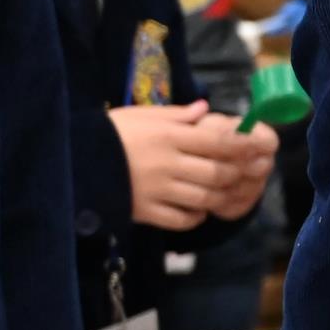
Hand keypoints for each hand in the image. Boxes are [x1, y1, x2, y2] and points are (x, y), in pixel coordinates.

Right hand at [111, 102, 275, 230]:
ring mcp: (157, 190)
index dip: (244, 145)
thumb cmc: (110, 134)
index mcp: (168, 136)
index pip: (218, 141)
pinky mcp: (145, 211)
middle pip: (217, 173)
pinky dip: (196, 216)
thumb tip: (206, 110)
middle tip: (245, 172)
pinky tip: (197, 209)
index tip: (259, 146)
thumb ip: (177, 115)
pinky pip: (182, 219)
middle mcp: (166, 163)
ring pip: (205, 198)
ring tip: (223, 191)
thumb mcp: (142, 116)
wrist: (71, 160)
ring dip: (220, 196)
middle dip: (237, 173)